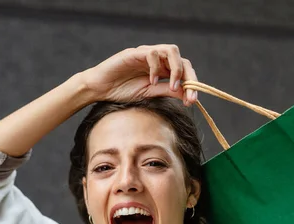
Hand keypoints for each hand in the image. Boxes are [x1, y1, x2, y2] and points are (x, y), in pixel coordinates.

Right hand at [83, 44, 198, 106]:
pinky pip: (152, 53)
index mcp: (162, 70)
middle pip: (182, 60)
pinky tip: (151, 81)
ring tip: (173, 87)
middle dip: (189, 78)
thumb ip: (166, 91)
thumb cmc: (122, 91)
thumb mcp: (149, 94)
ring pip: (171, 51)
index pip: (184, 72)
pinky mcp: (135, 53)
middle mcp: (157, 60)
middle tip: (190, 96)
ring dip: (176, 70)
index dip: (192, 85)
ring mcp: (147, 54)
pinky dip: (155, 68)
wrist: (100, 89)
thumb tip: (186, 94)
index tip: (192, 101)